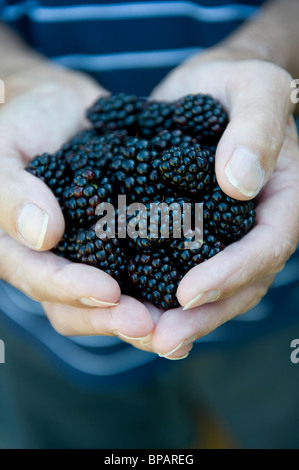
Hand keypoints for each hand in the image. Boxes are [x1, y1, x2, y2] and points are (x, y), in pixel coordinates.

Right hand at [0, 63, 155, 343]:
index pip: (39, 278)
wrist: (60, 113)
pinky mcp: (120, 246)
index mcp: (18, 248)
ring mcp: (88, 258)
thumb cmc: (23, 124)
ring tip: (180, 327)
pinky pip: (140, 272)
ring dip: (142, 316)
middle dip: (113, 319)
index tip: (109, 291)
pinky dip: (164, 287)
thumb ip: (11, 192)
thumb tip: (44, 235)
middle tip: (152, 327)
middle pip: (76, 308)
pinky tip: (194, 294)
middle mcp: (53, 263)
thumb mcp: (4, 149)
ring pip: (109, 303)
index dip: (71, 288)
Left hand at [146, 49, 298, 358]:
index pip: (266, 246)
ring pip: (211, 289)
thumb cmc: (237, 83)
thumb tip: (240, 183)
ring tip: (143, 339)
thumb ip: (256, 129)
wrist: (209, 88)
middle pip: (239, 283)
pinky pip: (180, 270)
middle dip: (202, 315)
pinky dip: (159, 295)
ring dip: (179, 319)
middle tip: (161, 340)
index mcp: (282, 200)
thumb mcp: (255, 88)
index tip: (189, 292)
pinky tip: (131, 312)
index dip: (232, 273)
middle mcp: (257, 227)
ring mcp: (225, 236)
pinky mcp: (192, 234)